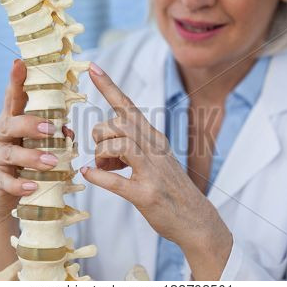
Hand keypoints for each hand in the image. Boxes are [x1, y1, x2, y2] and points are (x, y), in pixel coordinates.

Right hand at [0, 60, 73, 220]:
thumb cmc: (26, 164)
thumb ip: (52, 136)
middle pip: (11, 122)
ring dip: (33, 156)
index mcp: (12, 121)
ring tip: (53, 162)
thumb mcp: (38, 145)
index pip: (13, 98)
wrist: (5, 197)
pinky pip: (6, 182)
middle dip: (32, 124)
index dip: (16, 81)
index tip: (20, 63)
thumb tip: (68, 131)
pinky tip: (33, 186)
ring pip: (11, 153)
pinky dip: (21, 184)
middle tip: (53, 129)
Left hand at [81, 63, 232, 279]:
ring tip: (103, 169)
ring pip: (116, 144)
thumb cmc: (170, 188)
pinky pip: (115, 181)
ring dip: (101, 156)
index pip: (129, 106)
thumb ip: (132, 147)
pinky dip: (98, 177)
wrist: (196, 219)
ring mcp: (152, 170)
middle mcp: (155, 148)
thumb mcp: (156, 160)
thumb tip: (101, 148)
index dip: (108, 86)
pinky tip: (90, 175)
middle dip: (99, 137)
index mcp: (155, 138)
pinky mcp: (146, 194)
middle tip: (103, 158)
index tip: (91, 66)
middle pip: (117, 123)